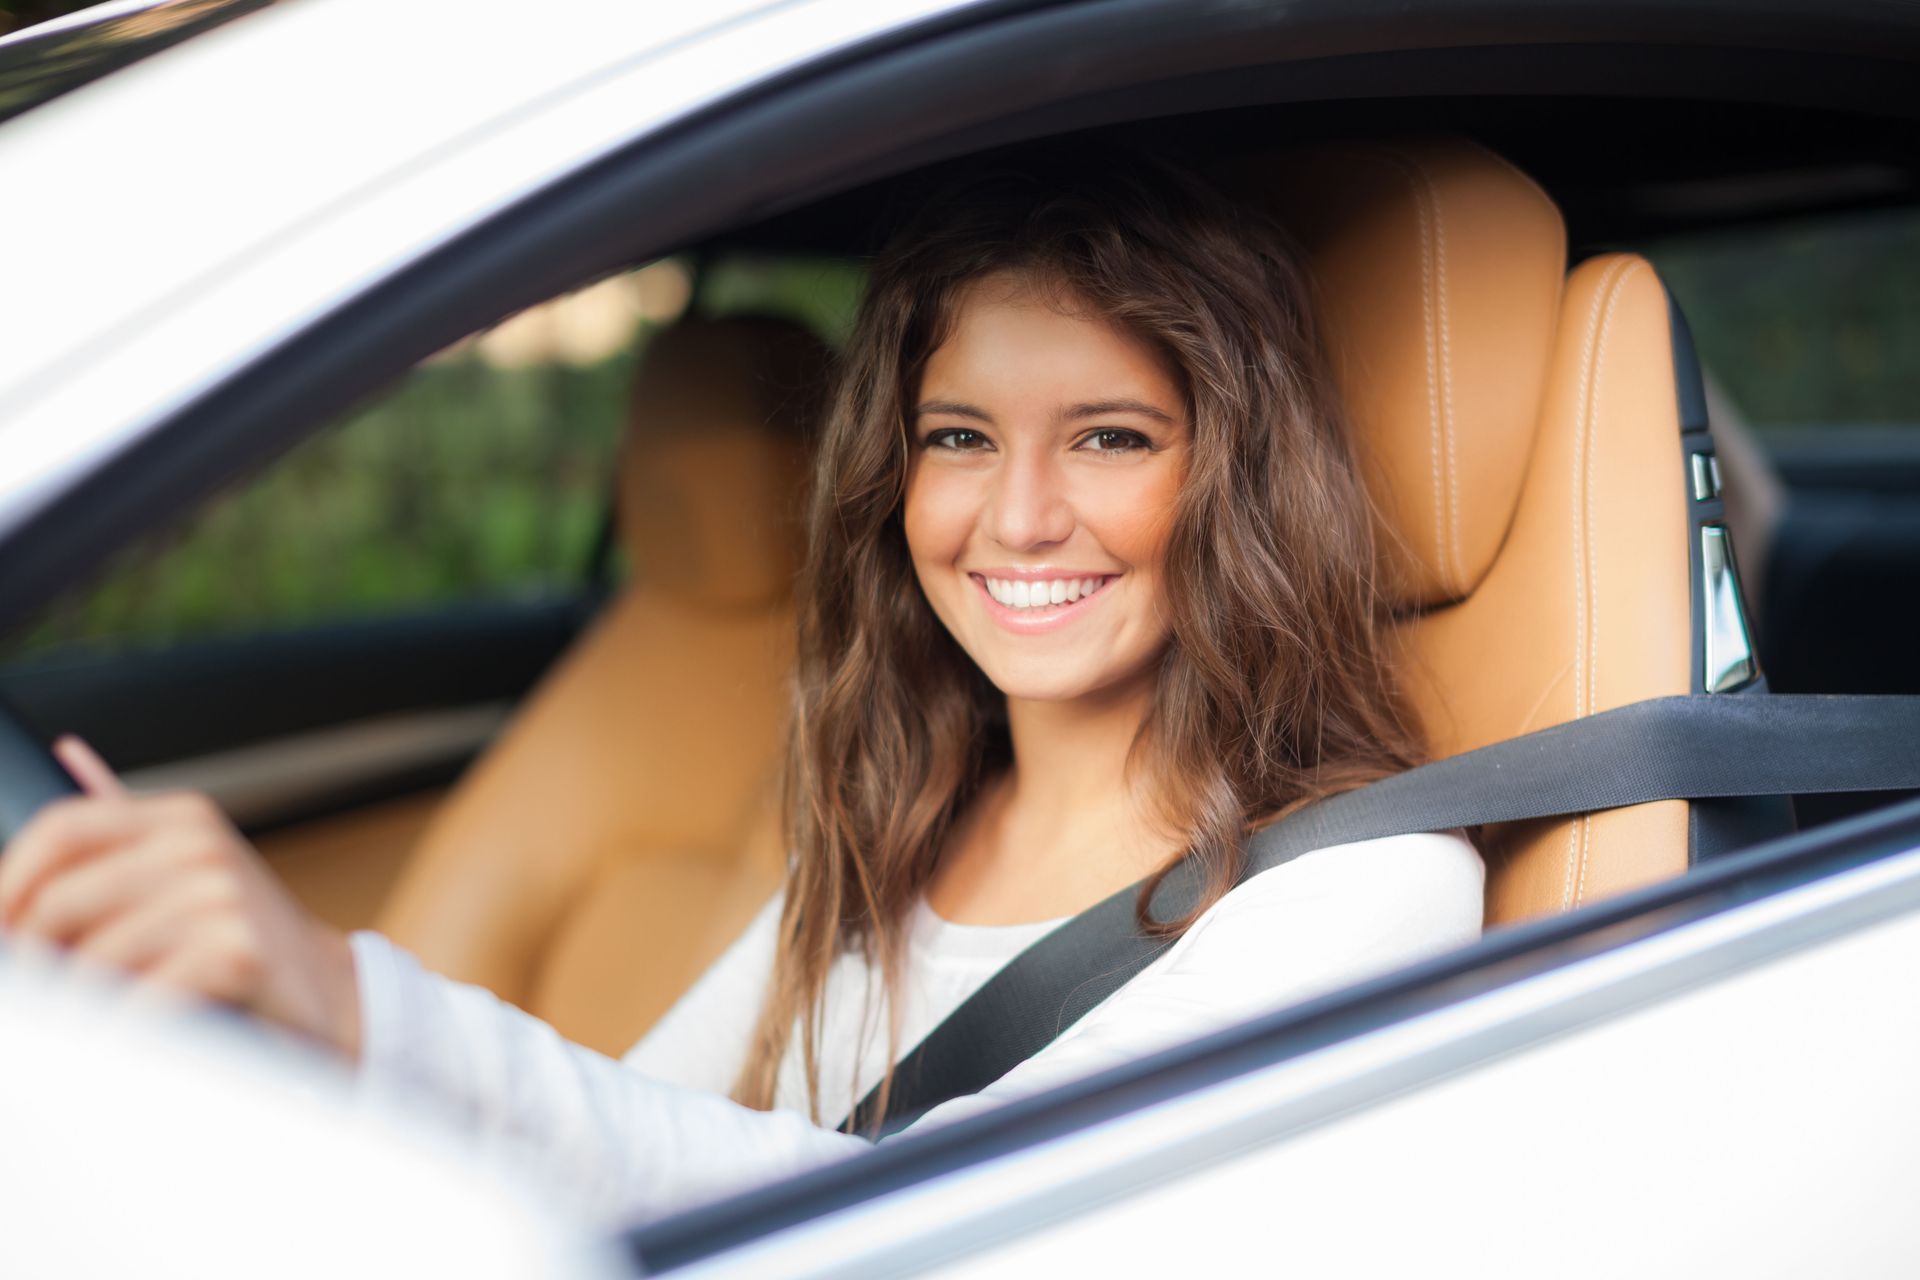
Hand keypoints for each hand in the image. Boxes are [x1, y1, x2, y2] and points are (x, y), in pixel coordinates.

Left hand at [0, 735, 360, 1059]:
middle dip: (31, 959)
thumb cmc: (239, 942)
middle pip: (61, 901)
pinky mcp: (239, 953)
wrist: (329, 996)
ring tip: (83, 1023)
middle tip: (34, 995)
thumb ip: (124, 839)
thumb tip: (66, 755)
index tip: (1, 932)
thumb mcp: (187, 878)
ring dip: (75, 1005)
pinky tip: (124, 1036)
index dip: (10, 883)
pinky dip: (118, 1029)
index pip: (63, 829)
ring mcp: (224, 897)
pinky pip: (138, 997)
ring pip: (93, 958)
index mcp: (183, 819)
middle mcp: (203, 847)